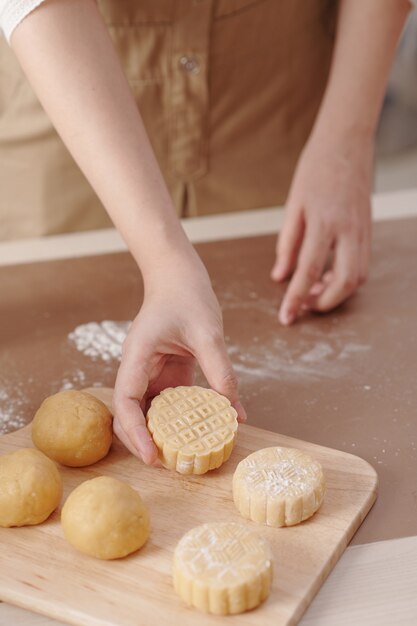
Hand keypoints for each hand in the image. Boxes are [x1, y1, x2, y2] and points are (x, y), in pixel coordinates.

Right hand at [112, 252, 245, 463]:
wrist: (178, 276)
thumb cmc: (186, 296)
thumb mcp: (207, 333)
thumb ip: (220, 372)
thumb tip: (236, 414)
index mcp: (137, 357)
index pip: (125, 402)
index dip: (134, 433)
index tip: (153, 456)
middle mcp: (137, 368)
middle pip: (130, 414)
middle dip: (143, 441)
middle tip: (169, 465)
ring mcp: (150, 373)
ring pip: (147, 412)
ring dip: (161, 434)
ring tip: (182, 457)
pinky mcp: (166, 374)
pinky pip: (168, 404)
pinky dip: (179, 421)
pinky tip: (197, 433)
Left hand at [271, 131, 372, 323]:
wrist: (346, 144)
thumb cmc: (315, 171)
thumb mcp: (293, 207)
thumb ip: (287, 244)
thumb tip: (280, 277)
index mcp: (324, 222)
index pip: (308, 271)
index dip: (296, 298)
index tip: (287, 318)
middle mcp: (348, 230)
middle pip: (344, 282)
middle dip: (325, 303)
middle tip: (304, 305)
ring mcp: (363, 231)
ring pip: (358, 277)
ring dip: (337, 293)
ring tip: (313, 291)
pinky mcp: (368, 231)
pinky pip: (362, 264)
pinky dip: (346, 278)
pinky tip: (328, 275)